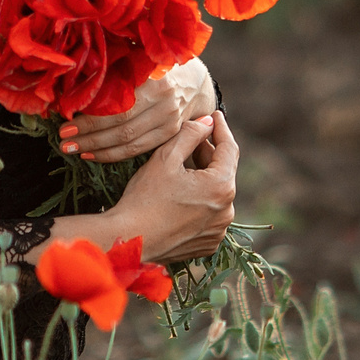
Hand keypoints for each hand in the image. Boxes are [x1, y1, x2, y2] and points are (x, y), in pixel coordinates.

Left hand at [60, 59, 214, 163]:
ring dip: (98, 150)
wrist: (197, 81)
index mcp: (156, 81)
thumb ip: (119, 60)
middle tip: (63, 141)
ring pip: (130, 143)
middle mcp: (165, 104)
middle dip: (89, 137)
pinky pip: (139, 150)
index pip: (119, 107)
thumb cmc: (161, 63)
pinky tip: (93, 155)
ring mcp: (170, 123)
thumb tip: (80, 66)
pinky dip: (114, 155)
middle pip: (122, 129)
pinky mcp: (170, 136)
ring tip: (73, 150)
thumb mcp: (144, 54)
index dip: (91, 118)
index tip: (66, 120)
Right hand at [107, 111, 237, 266]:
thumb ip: (191, 134)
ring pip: (216, 194)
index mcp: (222, 187)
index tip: (215, 115)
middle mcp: (227, 211)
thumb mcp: (166, 157)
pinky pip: (209, 215)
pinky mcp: (208, 244)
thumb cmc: (145, 198)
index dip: (221, 129)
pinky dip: (200, 202)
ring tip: (182, 166)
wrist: (129, 241)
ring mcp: (219, 230)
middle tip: (191, 137)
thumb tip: (208, 121)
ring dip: (203, 178)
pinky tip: (180, 195)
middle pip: (222, 172)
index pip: (229, 149)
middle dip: (208, 153)